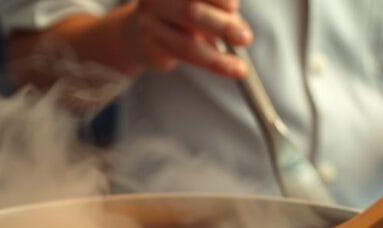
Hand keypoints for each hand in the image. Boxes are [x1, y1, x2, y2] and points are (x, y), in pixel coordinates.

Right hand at [127, 0, 251, 77]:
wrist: (137, 35)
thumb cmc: (178, 14)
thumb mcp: (199, 4)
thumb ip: (217, 9)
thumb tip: (239, 29)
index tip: (234, 7)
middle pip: (190, 11)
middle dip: (222, 25)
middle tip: (245, 38)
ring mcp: (149, 23)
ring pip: (187, 44)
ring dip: (217, 58)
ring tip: (239, 67)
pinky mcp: (150, 47)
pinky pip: (184, 58)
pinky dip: (210, 62)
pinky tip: (227, 67)